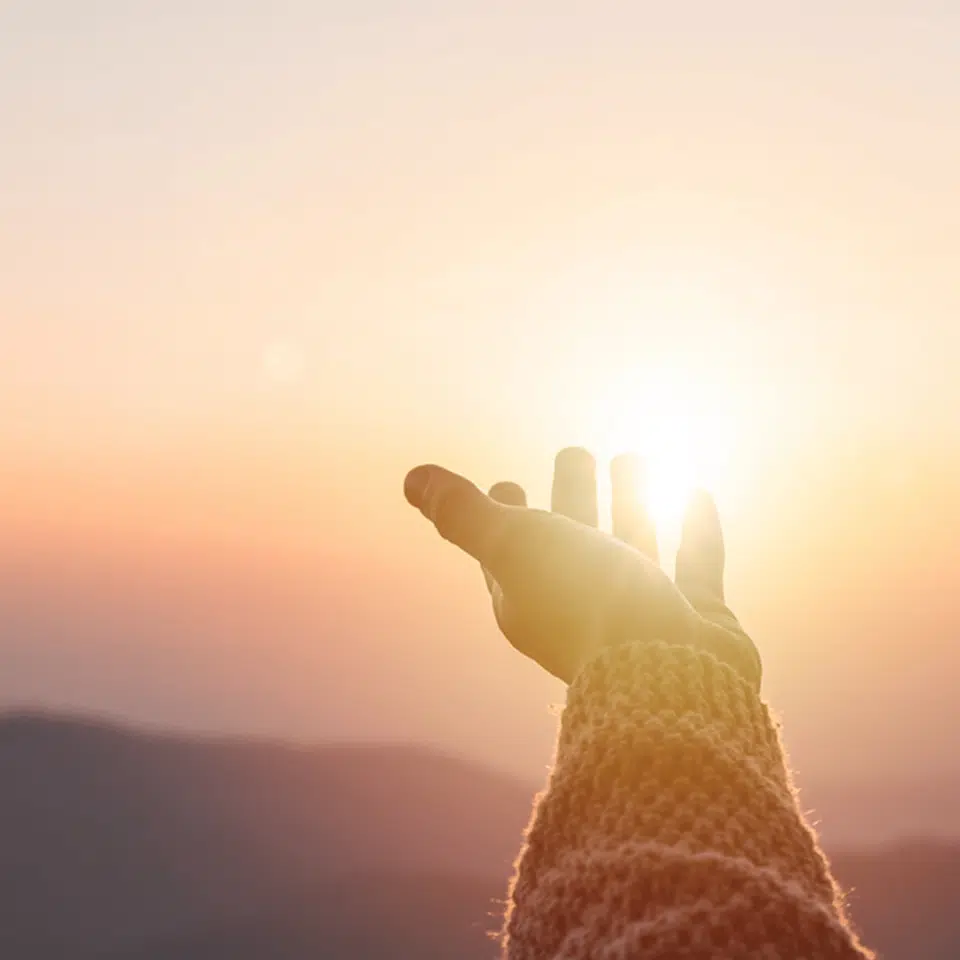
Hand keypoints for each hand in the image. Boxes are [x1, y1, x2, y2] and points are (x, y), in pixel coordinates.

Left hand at [404, 450, 759, 688]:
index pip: (511, 547)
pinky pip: (697, 563)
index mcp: (533, 595)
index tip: (507, 482)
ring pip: (633, 543)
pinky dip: (697, 528)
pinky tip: (698, 491)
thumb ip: (464, 515)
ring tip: (632, 457)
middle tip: (575, 451)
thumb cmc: (583, 608)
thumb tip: (411, 477)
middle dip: (571, 494)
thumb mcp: (514, 549)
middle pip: (573, 538)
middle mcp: (585, 604)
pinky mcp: (697, 617)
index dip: (505, 514)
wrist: (669, 681)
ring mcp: (643, 611)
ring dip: (631, 500)